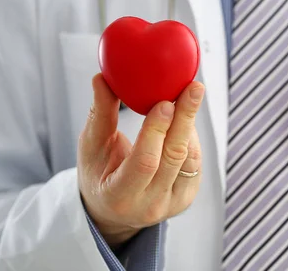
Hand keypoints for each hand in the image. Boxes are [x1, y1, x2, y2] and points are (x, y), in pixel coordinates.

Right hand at [78, 74, 204, 248]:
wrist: (114, 209)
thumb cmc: (99, 173)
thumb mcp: (92, 148)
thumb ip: (100, 115)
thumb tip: (102, 78)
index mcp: (119, 196)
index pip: (144, 163)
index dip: (156, 132)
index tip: (165, 103)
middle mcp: (149, 205)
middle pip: (173, 157)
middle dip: (185, 119)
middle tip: (193, 88)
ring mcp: (172, 204)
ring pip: (190, 158)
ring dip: (189, 125)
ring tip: (189, 96)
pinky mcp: (187, 197)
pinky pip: (195, 162)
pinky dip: (191, 137)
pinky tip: (185, 118)